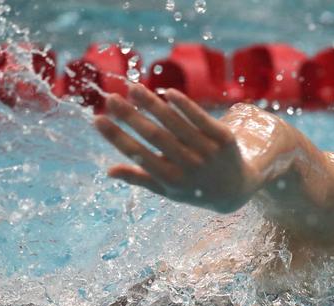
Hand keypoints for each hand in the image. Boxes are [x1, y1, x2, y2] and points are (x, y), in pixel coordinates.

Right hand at [94, 84, 257, 212]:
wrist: (236, 189)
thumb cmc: (194, 188)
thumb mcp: (167, 189)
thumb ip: (140, 179)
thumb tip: (109, 171)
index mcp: (171, 179)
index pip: (138, 155)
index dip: (116, 137)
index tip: (97, 119)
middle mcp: (190, 166)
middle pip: (154, 136)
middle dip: (130, 116)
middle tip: (111, 98)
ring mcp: (208, 151)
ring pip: (176, 123)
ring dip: (152, 104)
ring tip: (133, 88)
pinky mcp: (225, 138)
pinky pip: (201, 118)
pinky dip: (184, 105)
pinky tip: (167, 92)